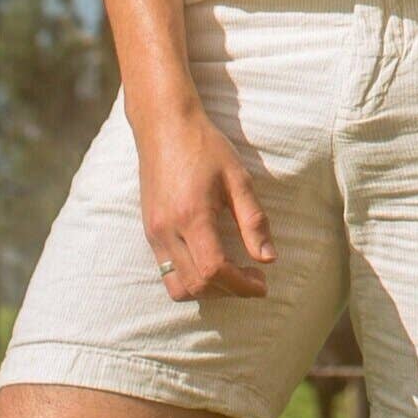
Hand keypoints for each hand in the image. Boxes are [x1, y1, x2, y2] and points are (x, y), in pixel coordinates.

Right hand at [136, 107, 276, 300]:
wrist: (164, 127)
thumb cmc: (205, 147)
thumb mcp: (238, 179)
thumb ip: (253, 221)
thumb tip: (269, 258)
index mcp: (192, 216)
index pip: (214, 270)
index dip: (242, 285)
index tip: (263, 283)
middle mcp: (166, 230)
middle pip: (196, 284)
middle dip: (229, 291)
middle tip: (254, 279)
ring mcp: (153, 233)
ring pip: (176, 286)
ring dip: (207, 290)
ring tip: (233, 275)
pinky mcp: (148, 232)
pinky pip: (165, 271)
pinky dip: (190, 278)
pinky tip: (211, 262)